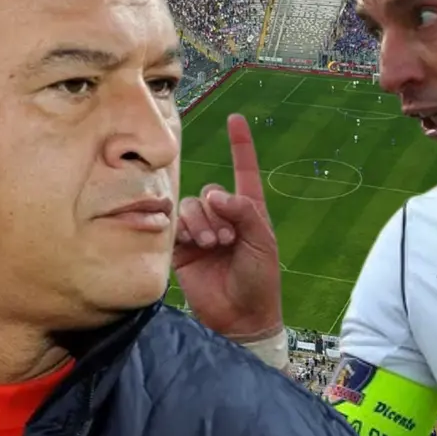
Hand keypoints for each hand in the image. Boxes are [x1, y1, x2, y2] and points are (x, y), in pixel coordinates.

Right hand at [174, 113, 281, 340]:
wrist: (240, 316)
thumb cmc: (260, 280)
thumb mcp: (262, 242)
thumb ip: (243, 213)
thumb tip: (216, 194)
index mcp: (248, 211)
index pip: (243, 170)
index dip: (240, 145)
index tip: (236, 119)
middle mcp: (222, 217)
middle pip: (209, 192)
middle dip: (216, 213)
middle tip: (226, 240)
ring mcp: (201, 232)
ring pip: (190, 207)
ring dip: (200, 223)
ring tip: (211, 246)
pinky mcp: (181, 249)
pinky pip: (174, 225)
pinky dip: (183, 230)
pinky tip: (193, 245)